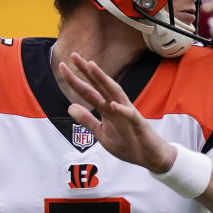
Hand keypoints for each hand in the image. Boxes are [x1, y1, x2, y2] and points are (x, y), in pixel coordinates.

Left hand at [59, 52, 176, 172]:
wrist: (150, 157)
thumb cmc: (128, 143)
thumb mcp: (102, 133)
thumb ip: (87, 120)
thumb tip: (71, 106)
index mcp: (107, 108)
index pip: (88, 92)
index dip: (75, 80)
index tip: (62, 66)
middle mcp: (117, 106)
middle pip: (100, 85)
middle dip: (87, 71)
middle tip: (74, 55)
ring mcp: (128, 113)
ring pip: (115, 92)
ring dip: (103, 80)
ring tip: (92, 67)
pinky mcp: (139, 124)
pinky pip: (130, 116)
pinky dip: (122, 110)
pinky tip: (113, 104)